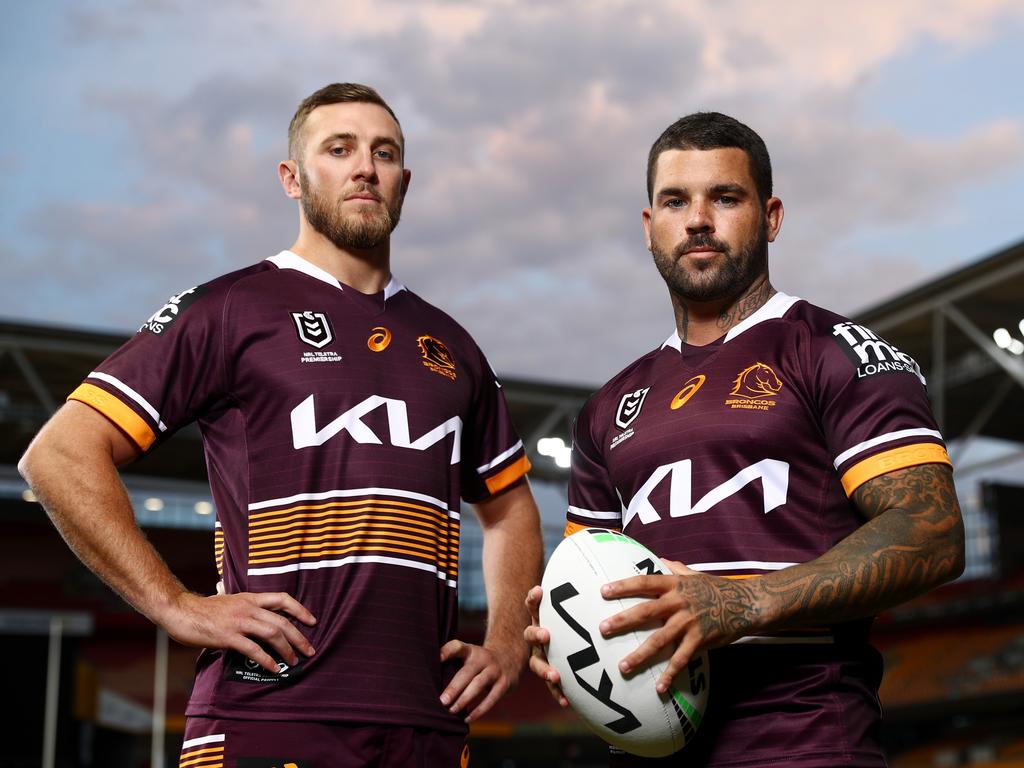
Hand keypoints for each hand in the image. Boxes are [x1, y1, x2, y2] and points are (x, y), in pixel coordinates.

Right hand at [164, 591, 316, 674]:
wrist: (180, 611)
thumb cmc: (202, 609)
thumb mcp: (226, 598)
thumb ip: (239, 601)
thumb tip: (241, 601)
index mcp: (250, 598)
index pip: (282, 599)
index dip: (300, 609)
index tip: (312, 621)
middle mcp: (248, 608)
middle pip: (282, 621)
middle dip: (299, 637)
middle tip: (309, 650)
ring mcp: (239, 622)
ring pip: (272, 634)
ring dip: (286, 650)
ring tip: (293, 662)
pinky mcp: (228, 636)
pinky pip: (253, 649)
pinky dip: (267, 660)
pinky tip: (274, 669)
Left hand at [439, 640, 516, 721]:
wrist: (510, 659)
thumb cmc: (479, 663)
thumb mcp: (469, 656)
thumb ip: (453, 664)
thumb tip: (429, 683)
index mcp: (471, 650)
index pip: (458, 647)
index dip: (447, 651)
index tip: (437, 659)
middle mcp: (483, 658)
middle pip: (467, 672)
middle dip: (454, 687)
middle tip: (442, 700)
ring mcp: (495, 670)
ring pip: (478, 684)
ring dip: (465, 699)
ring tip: (452, 710)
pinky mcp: (504, 683)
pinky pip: (491, 699)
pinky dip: (479, 710)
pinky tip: (468, 719)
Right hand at [523, 585, 568, 707]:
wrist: (561, 640)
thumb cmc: (570, 616)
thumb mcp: (572, 602)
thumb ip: (576, 585)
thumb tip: (587, 553)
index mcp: (542, 617)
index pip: (533, 604)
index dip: (534, 598)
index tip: (540, 590)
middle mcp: (538, 635)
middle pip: (531, 633)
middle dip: (537, 633)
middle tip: (546, 634)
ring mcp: (541, 655)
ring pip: (537, 663)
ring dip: (545, 669)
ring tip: (555, 676)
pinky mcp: (551, 672)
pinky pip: (552, 684)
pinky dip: (557, 692)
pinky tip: (566, 702)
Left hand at [599, 560, 751, 693]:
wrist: (746, 603)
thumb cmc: (716, 588)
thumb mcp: (694, 574)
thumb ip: (675, 568)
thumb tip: (659, 558)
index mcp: (674, 584)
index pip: (644, 583)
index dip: (623, 586)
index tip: (603, 591)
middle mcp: (679, 602)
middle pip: (646, 611)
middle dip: (622, 620)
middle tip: (603, 629)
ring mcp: (689, 622)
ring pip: (660, 640)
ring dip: (640, 655)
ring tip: (622, 666)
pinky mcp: (700, 640)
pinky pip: (682, 659)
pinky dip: (670, 674)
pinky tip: (659, 688)